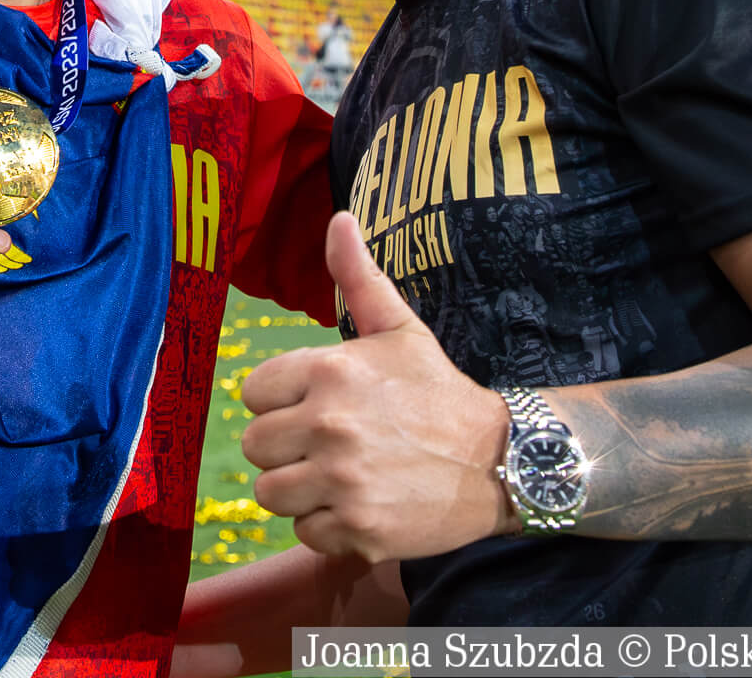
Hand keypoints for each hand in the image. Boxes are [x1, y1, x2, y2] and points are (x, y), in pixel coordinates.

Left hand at [239, 213, 514, 561]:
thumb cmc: (439, 392)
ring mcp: (343, 481)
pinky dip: (328, 525)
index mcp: (331, 371)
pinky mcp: (357, 528)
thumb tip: (340, 219)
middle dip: (287, 446)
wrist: (499, 461)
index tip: (317, 405)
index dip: (281, 401)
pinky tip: (361, 504)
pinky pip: (304, 531)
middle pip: (256, 445)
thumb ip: (358, 278)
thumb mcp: (400, 329)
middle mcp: (330, 425)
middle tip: (330, 443)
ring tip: (341, 475)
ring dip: (300, 488)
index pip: (252, 393)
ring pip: (271, 492)